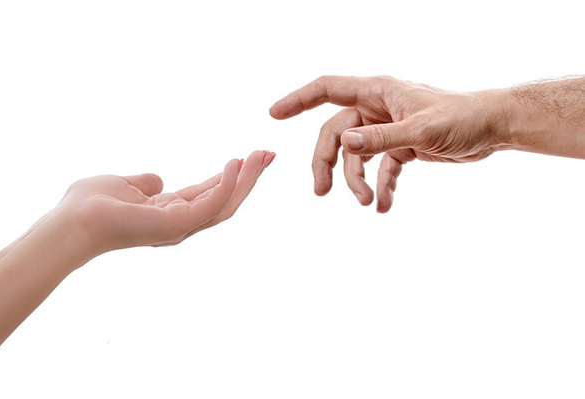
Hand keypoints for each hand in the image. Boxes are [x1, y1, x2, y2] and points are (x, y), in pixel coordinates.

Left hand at [58, 150, 274, 254]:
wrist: (71, 222)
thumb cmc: (89, 205)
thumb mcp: (124, 184)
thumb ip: (145, 183)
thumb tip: (157, 180)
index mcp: (170, 213)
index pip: (210, 194)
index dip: (232, 176)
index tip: (252, 156)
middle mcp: (180, 224)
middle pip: (226, 201)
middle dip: (249, 179)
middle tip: (270, 154)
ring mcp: (180, 227)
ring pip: (226, 205)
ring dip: (247, 180)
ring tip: (262, 155)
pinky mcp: (177, 225)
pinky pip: (212, 205)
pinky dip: (227, 185)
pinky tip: (235, 164)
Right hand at [270, 76, 508, 211]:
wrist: (493, 127)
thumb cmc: (462, 117)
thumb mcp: (422, 130)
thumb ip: (382, 138)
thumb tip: (344, 143)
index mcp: (378, 92)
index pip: (328, 89)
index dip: (299, 99)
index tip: (274, 113)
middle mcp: (377, 108)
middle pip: (336, 133)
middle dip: (327, 163)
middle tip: (321, 191)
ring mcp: (387, 128)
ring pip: (356, 155)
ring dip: (356, 180)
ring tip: (367, 202)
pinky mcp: (401, 146)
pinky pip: (381, 168)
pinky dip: (381, 186)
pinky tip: (385, 206)